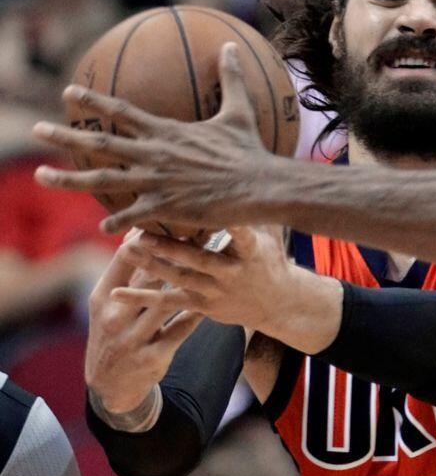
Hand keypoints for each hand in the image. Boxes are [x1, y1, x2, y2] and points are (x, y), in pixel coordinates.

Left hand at [32, 42, 293, 232]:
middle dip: (64, 137)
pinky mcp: (167, 207)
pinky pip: (133, 215)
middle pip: (100, 144)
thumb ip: (231, 79)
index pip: (121, 112)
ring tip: (40, 176)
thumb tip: (229, 45)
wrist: (260, 186)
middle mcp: (155, 155)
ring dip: (68, 179)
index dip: (93, 102)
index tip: (68, 94)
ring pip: (103, 180)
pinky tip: (103, 227)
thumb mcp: (239, 112)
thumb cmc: (250, 151)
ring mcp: (157, 182)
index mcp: (167, 132)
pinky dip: (117, 221)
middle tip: (36, 131)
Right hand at [86, 229, 203, 413]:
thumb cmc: (114, 329)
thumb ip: (126, 271)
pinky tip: (213, 299)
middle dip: (175, 253)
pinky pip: (179, 330)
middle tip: (202, 231)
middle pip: (148, 277)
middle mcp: (114, 317)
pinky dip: (195, 314)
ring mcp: (133, 338)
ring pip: (165, 302)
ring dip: (189, 280)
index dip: (149, 236)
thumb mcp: (108, 302)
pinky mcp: (153, 357)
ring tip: (213, 260)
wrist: (109, 383)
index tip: (174, 218)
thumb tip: (141, 230)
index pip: (124, 258)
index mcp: (102, 297)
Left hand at [111, 227, 341, 353]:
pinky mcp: (202, 306)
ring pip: (179, 277)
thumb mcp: (272, 232)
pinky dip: (141, 297)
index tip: (213, 209)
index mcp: (252, 252)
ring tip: (126, 249)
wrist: (278, 302)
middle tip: (141, 233)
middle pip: (199, 259)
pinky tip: (117, 292)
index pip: (242, 236)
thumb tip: (258, 169)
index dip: (231, 225)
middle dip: (170, 247)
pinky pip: (168, 301)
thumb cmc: (270, 257)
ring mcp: (216, 291)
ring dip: (151, 264)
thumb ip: (259, 208)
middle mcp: (233, 273)